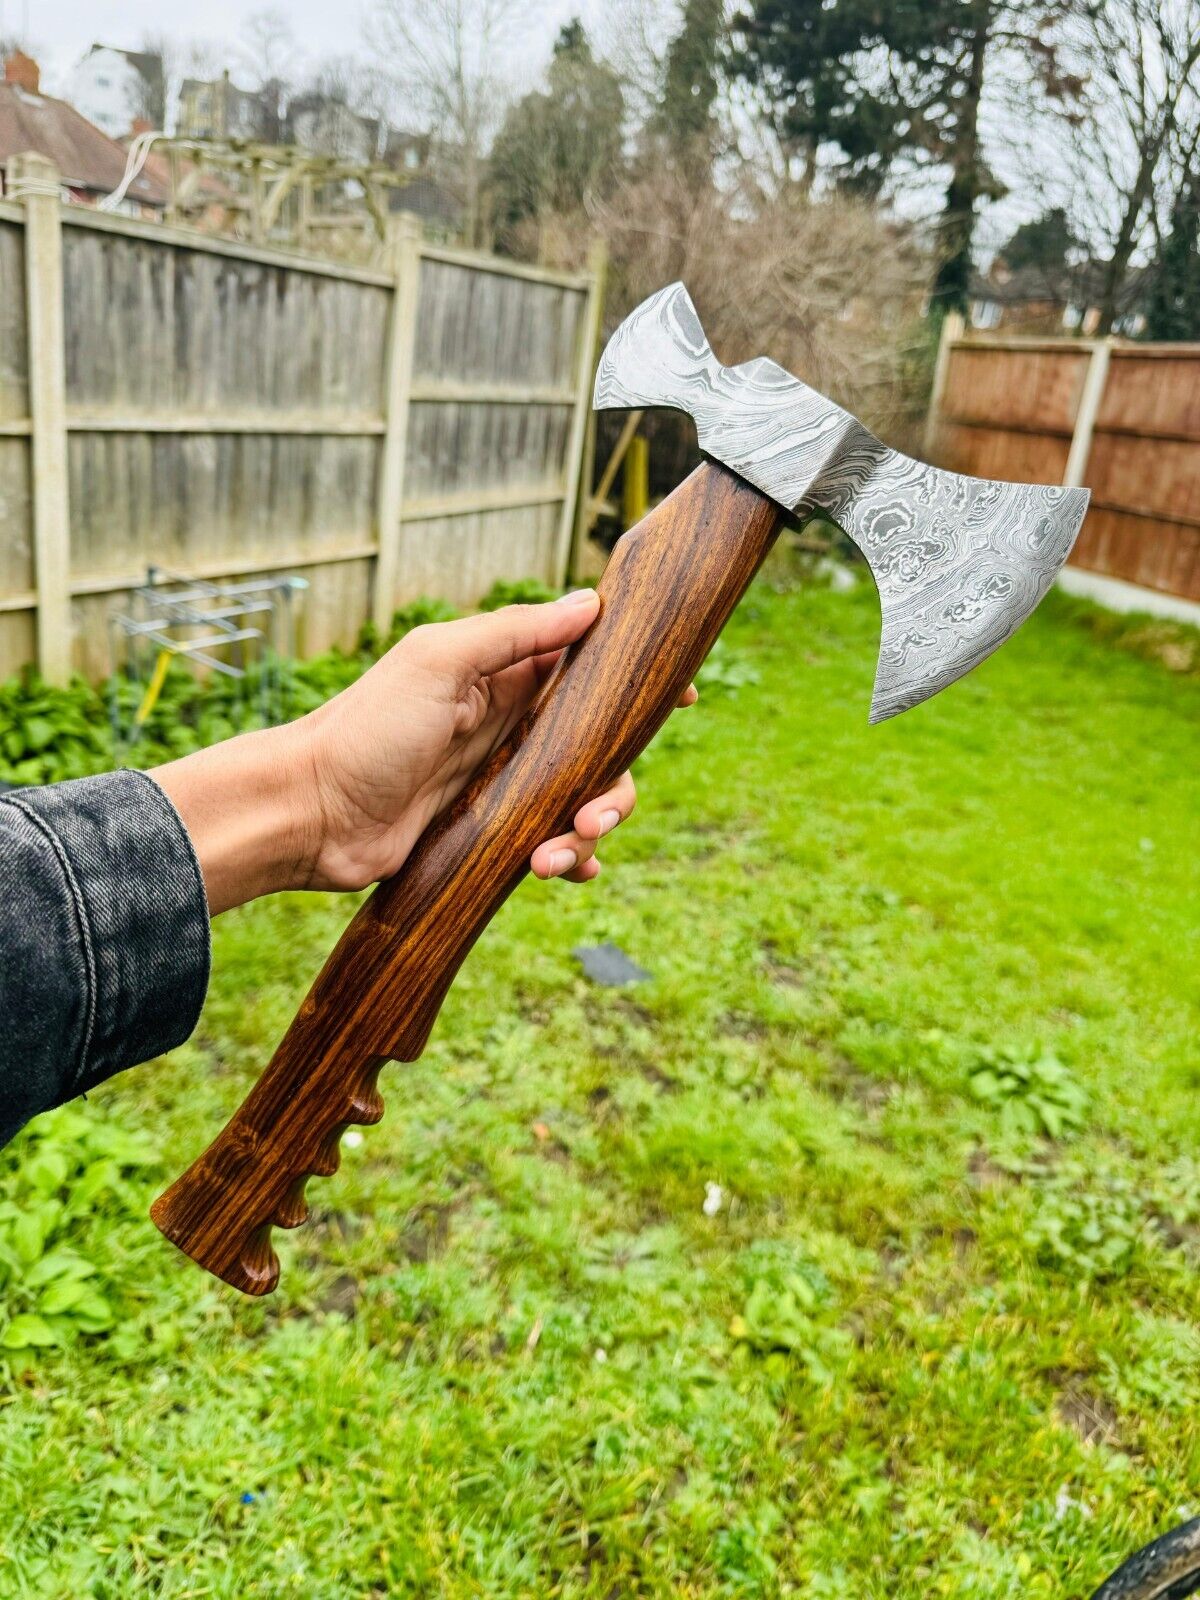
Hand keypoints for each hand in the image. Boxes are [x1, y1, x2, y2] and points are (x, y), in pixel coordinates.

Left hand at [153, 590, 696, 914]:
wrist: (306, 814)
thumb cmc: (364, 730)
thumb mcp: (438, 663)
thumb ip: (515, 633)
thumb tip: (590, 603)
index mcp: (502, 674)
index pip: (588, 666)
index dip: (637, 682)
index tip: (681, 697)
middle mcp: (510, 723)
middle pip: (601, 745)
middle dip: (613, 783)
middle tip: (593, 814)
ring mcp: (502, 779)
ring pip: (581, 798)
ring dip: (586, 829)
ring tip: (554, 858)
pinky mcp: (488, 830)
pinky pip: (549, 841)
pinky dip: (569, 859)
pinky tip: (564, 873)